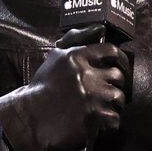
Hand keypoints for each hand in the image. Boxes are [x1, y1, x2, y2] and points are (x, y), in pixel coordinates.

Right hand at [0, 24, 128, 150]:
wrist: (31, 117)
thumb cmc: (44, 86)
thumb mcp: (57, 56)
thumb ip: (79, 38)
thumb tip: (101, 29)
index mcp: (77, 56)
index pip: (111, 51)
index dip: (120, 59)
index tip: (120, 66)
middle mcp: (86, 74)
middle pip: (118, 75)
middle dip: (116, 84)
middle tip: (109, 89)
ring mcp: (91, 96)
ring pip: (118, 97)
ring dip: (113, 103)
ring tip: (104, 106)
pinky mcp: (93, 117)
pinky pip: (114, 118)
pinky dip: (109, 121)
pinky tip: (100, 121)